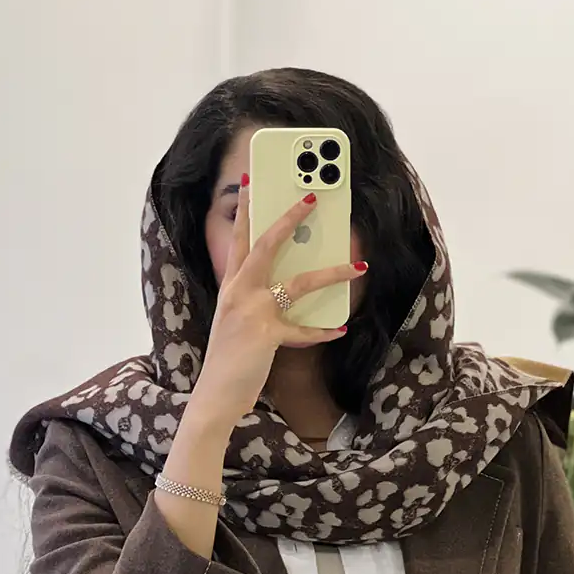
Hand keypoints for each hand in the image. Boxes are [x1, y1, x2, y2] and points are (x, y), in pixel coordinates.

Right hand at [189, 181, 363, 429]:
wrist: (215, 394)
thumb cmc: (229, 360)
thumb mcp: (236, 322)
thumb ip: (255, 301)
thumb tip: (284, 288)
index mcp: (230, 286)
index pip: (239, 238)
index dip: (246, 208)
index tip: (251, 179)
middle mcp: (239, 292)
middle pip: (266, 244)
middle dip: (289, 218)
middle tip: (311, 198)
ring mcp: (252, 311)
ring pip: (298, 282)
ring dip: (331, 273)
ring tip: (357, 266)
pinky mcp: (267, 334)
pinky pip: (303, 329)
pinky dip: (323, 331)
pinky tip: (340, 329)